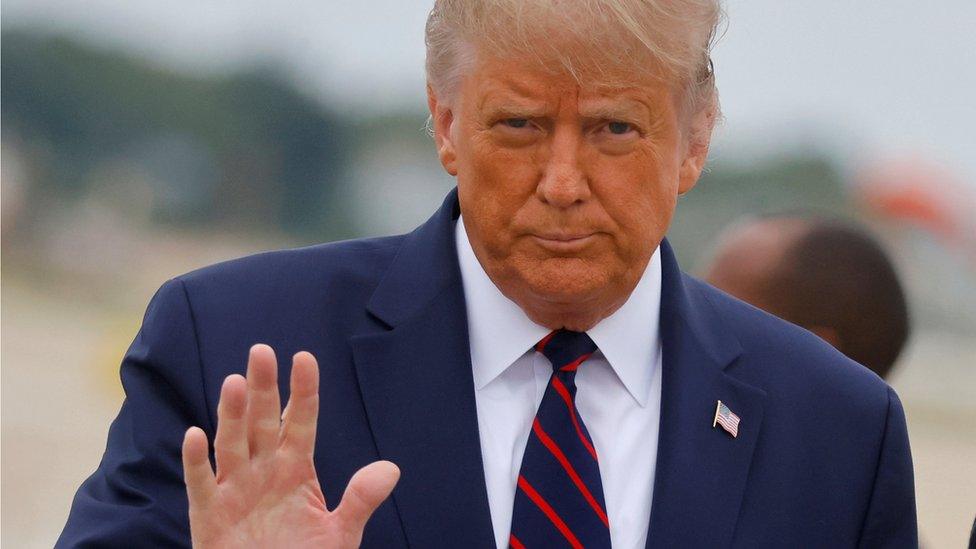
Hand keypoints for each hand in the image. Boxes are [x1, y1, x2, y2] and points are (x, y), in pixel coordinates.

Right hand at [182, 344, 399, 547]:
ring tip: (236, 383)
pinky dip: (197, 461)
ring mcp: (235, 490)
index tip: (304, 357)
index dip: (302, 391)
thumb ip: (360, 500)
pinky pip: (201, 483)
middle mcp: (263, 471)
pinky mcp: (209, 515)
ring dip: (232, 415)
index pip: (300, 421)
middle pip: (262, 422)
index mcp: (296, 468)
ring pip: (232, 444)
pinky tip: (196, 434)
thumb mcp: (339, 534)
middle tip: (262, 351)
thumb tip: (391, 469)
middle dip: (263, 388)